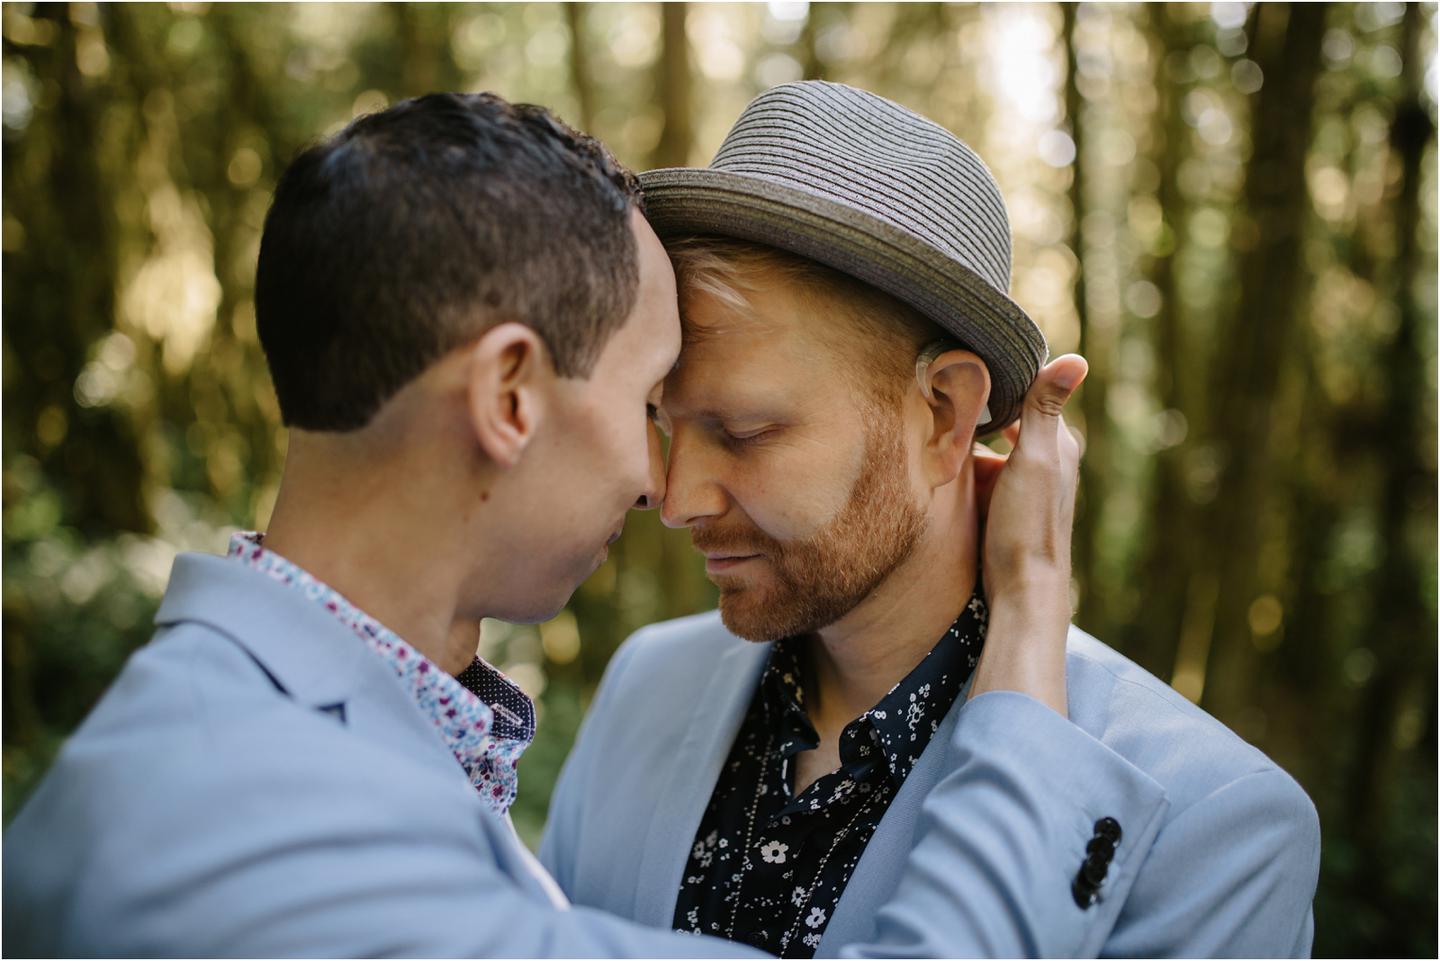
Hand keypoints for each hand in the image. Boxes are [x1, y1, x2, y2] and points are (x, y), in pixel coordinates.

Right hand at [968, 354, 1087, 716]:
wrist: (1022, 593)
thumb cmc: (1030, 526)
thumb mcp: (1036, 460)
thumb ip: (1046, 409)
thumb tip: (1077, 358)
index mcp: (1058, 445)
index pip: (1029, 395)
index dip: (1000, 380)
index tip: (967, 362)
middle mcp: (1044, 463)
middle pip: (1004, 423)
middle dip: (976, 412)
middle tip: (938, 392)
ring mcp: (1021, 487)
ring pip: (986, 451)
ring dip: (963, 444)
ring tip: (929, 428)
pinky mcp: (1001, 508)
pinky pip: (977, 477)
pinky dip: (960, 472)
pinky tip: (937, 471)